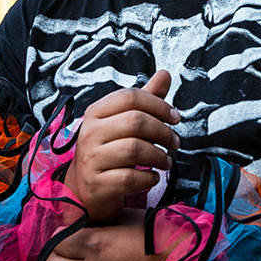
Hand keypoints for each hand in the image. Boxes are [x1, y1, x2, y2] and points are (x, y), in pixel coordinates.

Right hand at [64, 70, 179, 222]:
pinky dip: (149, 178)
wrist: (85, 187)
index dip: (158, 104)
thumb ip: (145, 98)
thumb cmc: (110, 148)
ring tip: (166, 161)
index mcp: (96, 111)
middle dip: (163, 132)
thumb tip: (165, 73)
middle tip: (175, 142)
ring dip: (159, 156)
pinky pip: (130, 178)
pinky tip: (153, 176)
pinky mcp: (97, 184)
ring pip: (135, 150)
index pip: (131, 97)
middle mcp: (90, 132)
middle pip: (136, 121)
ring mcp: (91, 159)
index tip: (175, 117)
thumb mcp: (123, 120)